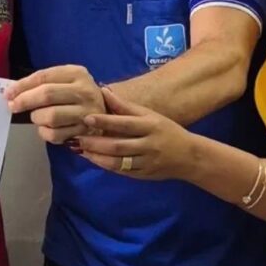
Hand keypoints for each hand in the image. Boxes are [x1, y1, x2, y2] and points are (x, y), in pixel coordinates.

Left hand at [6, 65, 104, 142]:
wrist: (107, 113)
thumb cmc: (76, 95)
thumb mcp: (64, 81)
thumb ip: (41, 84)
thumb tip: (12, 92)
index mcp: (76, 73)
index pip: (44, 77)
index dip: (22, 86)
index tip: (8, 93)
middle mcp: (84, 91)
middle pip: (47, 95)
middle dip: (24, 101)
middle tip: (13, 107)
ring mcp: (87, 113)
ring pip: (50, 116)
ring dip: (36, 118)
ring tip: (37, 116)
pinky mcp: (85, 132)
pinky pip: (55, 135)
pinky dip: (44, 132)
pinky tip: (46, 128)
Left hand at [74, 88, 196, 180]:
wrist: (189, 157)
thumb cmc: (166, 130)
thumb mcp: (149, 115)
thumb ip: (125, 106)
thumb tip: (103, 91)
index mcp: (150, 126)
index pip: (124, 124)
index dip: (105, 121)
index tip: (87, 118)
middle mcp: (148, 145)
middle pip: (118, 145)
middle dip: (95, 143)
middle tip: (76, 138)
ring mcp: (146, 162)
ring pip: (118, 162)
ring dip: (97, 157)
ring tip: (81, 150)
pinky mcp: (143, 175)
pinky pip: (122, 171)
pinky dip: (106, 166)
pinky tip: (93, 159)